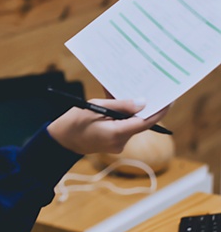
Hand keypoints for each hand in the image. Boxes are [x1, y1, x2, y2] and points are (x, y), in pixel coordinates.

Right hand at [47, 98, 169, 154]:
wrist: (61, 141)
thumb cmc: (74, 122)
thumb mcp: (95, 106)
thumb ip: (120, 105)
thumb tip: (143, 103)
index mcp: (116, 134)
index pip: (146, 122)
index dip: (160, 110)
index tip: (170, 99)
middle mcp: (120, 142)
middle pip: (139, 121)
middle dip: (142, 105)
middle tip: (147, 87)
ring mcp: (118, 144)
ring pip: (130, 123)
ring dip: (128, 109)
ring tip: (122, 92)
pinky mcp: (114, 142)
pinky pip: (123, 125)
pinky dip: (120, 114)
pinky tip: (114, 102)